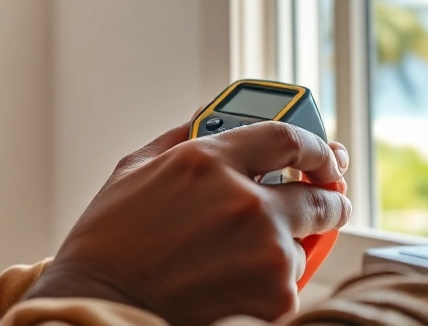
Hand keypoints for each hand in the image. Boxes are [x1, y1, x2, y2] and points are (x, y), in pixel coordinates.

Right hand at [24, 121, 351, 324]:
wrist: (98, 305)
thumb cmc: (108, 243)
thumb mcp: (134, 171)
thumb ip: (180, 138)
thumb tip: (209, 122)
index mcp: (209, 161)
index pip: (289, 138)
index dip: (316, 148)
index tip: (326, 157)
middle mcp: (245, 202)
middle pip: (318, 196)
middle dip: (328, 201)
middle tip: (328, 206)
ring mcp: (265, 251)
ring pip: (300, 244)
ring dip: (283, 249)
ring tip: (238, 263)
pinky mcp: (275, 296)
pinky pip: (289, 283)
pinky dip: (270, 285)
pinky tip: (230, 286)